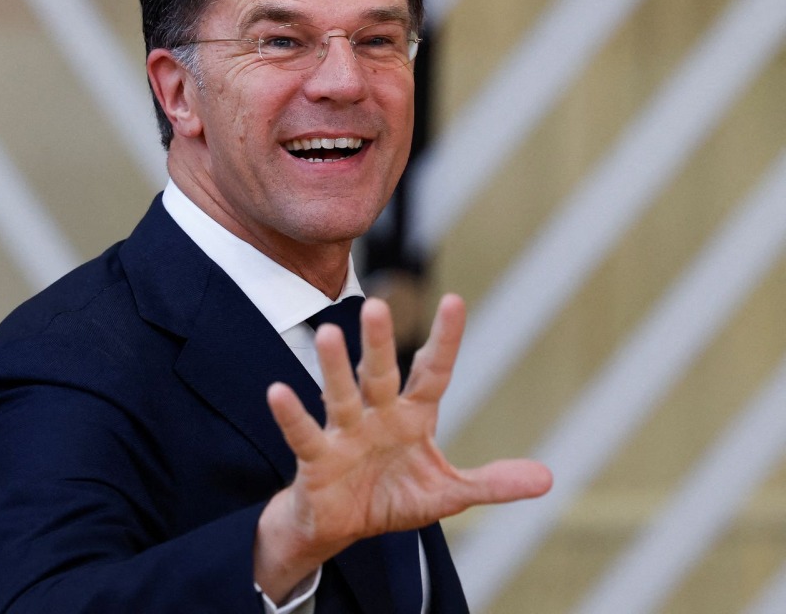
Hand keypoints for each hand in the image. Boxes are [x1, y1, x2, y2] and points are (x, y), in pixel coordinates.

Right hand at [253, 294, 552, 601]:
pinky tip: (278, 392)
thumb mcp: (447, 493)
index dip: (445, 340)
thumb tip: (547, 478)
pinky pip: (304, 433)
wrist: (342, 525)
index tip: (455, 300)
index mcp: (412, 416)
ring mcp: (345, 433)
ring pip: (341, 394)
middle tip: (377, 304)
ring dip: (334, 367)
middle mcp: (377, 415)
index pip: (431, 372)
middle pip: (380, 373)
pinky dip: (292, 414)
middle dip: (379, 342)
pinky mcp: (317, 457)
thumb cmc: (392, 496)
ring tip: (327, 333)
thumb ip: (492, 482)